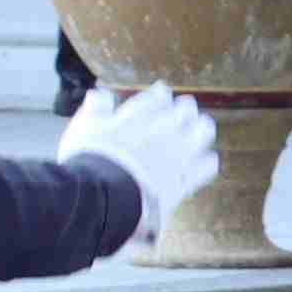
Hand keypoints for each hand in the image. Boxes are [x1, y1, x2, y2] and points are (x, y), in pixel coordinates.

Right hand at [62, 83, 222, 225]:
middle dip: (185, 108)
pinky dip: (207, 161)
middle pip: (185, 109)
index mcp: (138, 115)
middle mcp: (162, 130)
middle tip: (184, 110)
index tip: (162, 93)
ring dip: (201, 128)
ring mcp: (177, 154)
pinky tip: (206, 160)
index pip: (157, 97)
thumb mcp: (83, 129)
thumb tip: (99, 93)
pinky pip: (208, 165)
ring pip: (203, 131)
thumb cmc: (88, 163)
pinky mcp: (186, 179)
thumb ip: (95, 109)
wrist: (102, 198)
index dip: (161, 94)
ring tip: (200, 128)